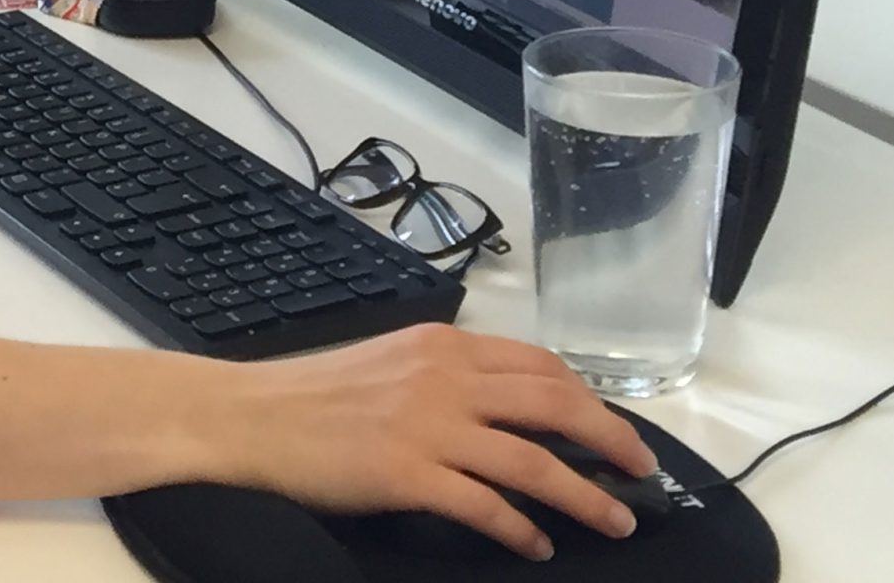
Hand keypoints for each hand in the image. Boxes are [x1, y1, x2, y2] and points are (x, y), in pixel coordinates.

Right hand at [227, 324, 655, 560]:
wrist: (252, 416)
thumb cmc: (313, 393)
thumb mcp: (392, 361)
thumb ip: (446, 375)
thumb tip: (505, 408)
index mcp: (445, 346)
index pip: (541, 366)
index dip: (590, 399)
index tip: (613, 428)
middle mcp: (446, 378)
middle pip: (555, 406)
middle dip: (610, 441)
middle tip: (641, 473)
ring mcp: (429, 427)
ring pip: (534, 461)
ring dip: (586, 496)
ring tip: (615, 522)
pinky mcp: (407, 474)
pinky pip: (486, 506)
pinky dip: (521, 529)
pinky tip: (535, 547)